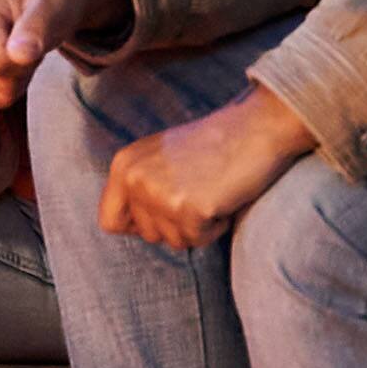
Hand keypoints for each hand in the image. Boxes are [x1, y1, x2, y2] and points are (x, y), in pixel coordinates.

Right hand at [0, 0, 123, 107]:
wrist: (34, 3)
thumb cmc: (43, 2)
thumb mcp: (49, 8)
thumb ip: (36, 30)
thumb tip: (20, 54)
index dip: (24, 56)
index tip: (31, 33)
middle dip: (20, 66)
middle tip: (26, 38)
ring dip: (15, 75)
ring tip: (16, 45)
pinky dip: (7, 83)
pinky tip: (6, 57)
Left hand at [99, 86, 315, 252]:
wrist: (257, 126)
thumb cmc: (215, 144)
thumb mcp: (161, 158)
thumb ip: (140, 186)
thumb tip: (128, 225)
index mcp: (124, 164)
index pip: (109, 221)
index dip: (140, 224)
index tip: (166, 211)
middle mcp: (135, 178)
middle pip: (148, 236)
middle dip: (177, 224)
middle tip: (200, 191)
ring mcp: (160, 194)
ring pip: (175, 241)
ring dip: (198, 225)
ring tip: (212, 190)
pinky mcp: (188, 208)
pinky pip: (200, 239)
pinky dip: (217, 226)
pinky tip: (224, 197)